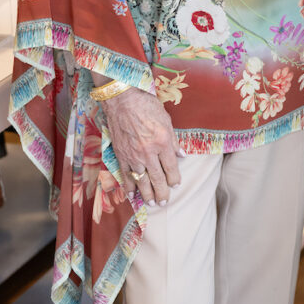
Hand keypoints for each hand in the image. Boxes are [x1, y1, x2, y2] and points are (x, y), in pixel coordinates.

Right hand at [102, 88, 183, 205]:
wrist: (122, 100)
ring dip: (147, 194)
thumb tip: (182, 156)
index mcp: (163, 141)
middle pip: (157, 178)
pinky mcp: (121, 156)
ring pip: (142, 181)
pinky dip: (129, 187)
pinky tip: (132, 195)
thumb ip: (174, 140)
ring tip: (152, 203)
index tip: (176, 185)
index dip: (175, 179)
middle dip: (162, 192)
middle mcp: (149, 152)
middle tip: (165, 202)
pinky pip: (126, 175)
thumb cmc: (146, 105)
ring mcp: (133, 156)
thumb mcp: (166, 119)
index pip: (171, 167)